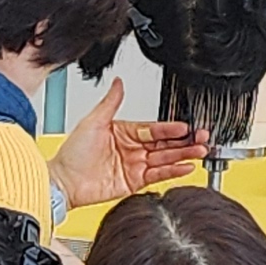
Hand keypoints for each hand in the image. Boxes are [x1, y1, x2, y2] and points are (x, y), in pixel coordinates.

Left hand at [50, 75, 205, 207]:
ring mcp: (135, 166)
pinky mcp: (134, 182)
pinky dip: (173, 171)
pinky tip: (186, 166)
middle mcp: (133, 149)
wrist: (63, 181)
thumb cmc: (72, 153)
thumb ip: (110, 102)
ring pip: (165, 158)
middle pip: (164, 143)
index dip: (169, 127)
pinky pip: (158, 175)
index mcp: (124, 132)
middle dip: (185, 141)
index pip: (153, 128)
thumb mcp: (93, 121)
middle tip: (202, 137)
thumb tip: (118, 82)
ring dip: (184, 155)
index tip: (185, 126)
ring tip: (200, 151)